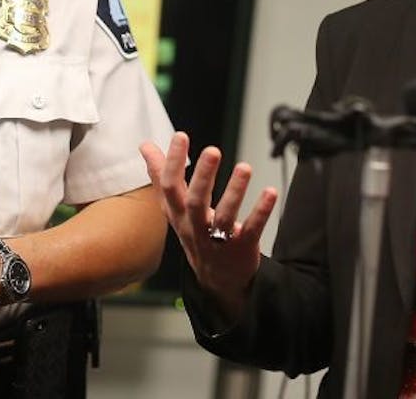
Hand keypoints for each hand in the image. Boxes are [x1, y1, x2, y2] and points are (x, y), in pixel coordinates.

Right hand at [140, 132, 277, 322]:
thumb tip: (145, 146)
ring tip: (245, 167)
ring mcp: (218, 240)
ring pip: (224, 217)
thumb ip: (161, 175)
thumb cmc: (194, 232)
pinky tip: (270, 192)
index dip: (172, 162)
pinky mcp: (241, 247)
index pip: (170, 188)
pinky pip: (250, 229)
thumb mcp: (174, 207)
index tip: (180, 136)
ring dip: (235, 191)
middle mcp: (195, 227)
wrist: (216, 279)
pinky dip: (260, 211)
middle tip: (213, 151)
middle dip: (203, 177)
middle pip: (196, 202)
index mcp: (178, 214)